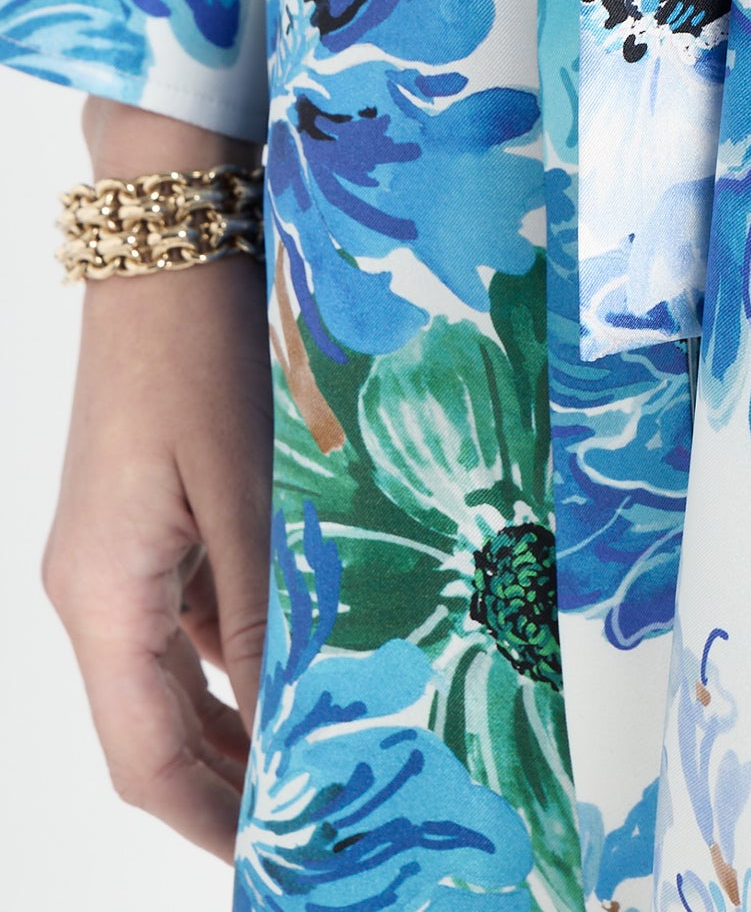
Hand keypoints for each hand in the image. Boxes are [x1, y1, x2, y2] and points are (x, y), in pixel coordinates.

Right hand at [43, 100, 271, 859]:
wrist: (172, 230)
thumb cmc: (203, 349)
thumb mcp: (248, 489)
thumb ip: (264, 615)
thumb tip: (288, 727)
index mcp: (100, 595)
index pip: (144, 759)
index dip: (211, 822)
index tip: (278, 865)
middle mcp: (95, 586)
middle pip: (154, 729)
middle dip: (229, 789)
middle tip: (316, 826)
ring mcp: (119, 549)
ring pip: (173, 676)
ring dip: (242, 722)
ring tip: (328, 755)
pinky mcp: (149, 510)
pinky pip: (189, 614)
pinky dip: (242, 653)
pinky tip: (309, 658)